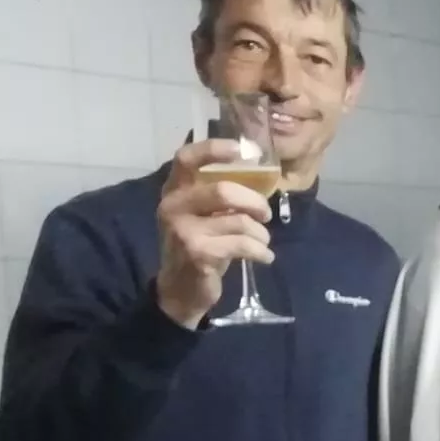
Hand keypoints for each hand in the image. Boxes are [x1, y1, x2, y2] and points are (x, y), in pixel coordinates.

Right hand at [156, 138, 274, 329]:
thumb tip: (261, 179)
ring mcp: (184, 231)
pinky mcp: (199, 253)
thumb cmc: (199, 247)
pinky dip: (261, 251)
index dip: (213, 149)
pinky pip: (243, 244)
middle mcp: (173, 206)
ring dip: (261, 233)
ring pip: (239, 221)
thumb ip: (219, 197)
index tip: (241, 150)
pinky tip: (264, 257)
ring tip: (262, 242)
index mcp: (174, 191)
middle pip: (224, 190)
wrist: (180, 291)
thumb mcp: (202, 217)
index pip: (186, 158)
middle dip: (254, 202)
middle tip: (265, 215)